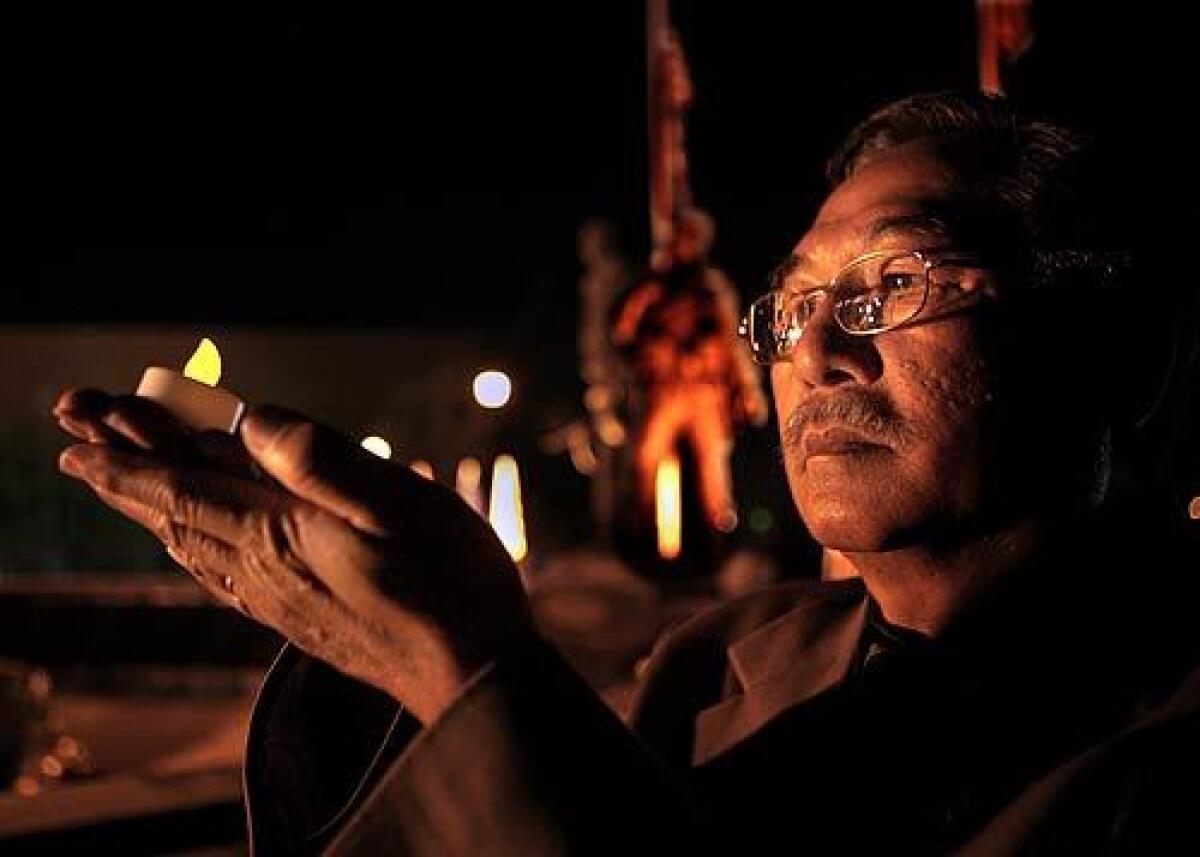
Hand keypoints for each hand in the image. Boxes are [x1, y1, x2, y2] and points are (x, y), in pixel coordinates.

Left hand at [54, 390, 535, 725]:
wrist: (469, 678)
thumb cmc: (448, 583)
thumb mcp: (397, 501)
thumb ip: (320, 458)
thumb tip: (251, 421)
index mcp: (279, 535)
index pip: (181, 488)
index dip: (127, 459)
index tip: (77, 436)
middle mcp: (263, 572)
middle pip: (176, 515)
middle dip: (125, 478)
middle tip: (79, 447)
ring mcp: (279, 601)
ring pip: (195, 548)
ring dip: (153, 511)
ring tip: (126, 489)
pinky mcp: (300, 620)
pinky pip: (222, 577)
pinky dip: (192, 547)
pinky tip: (199, 548)